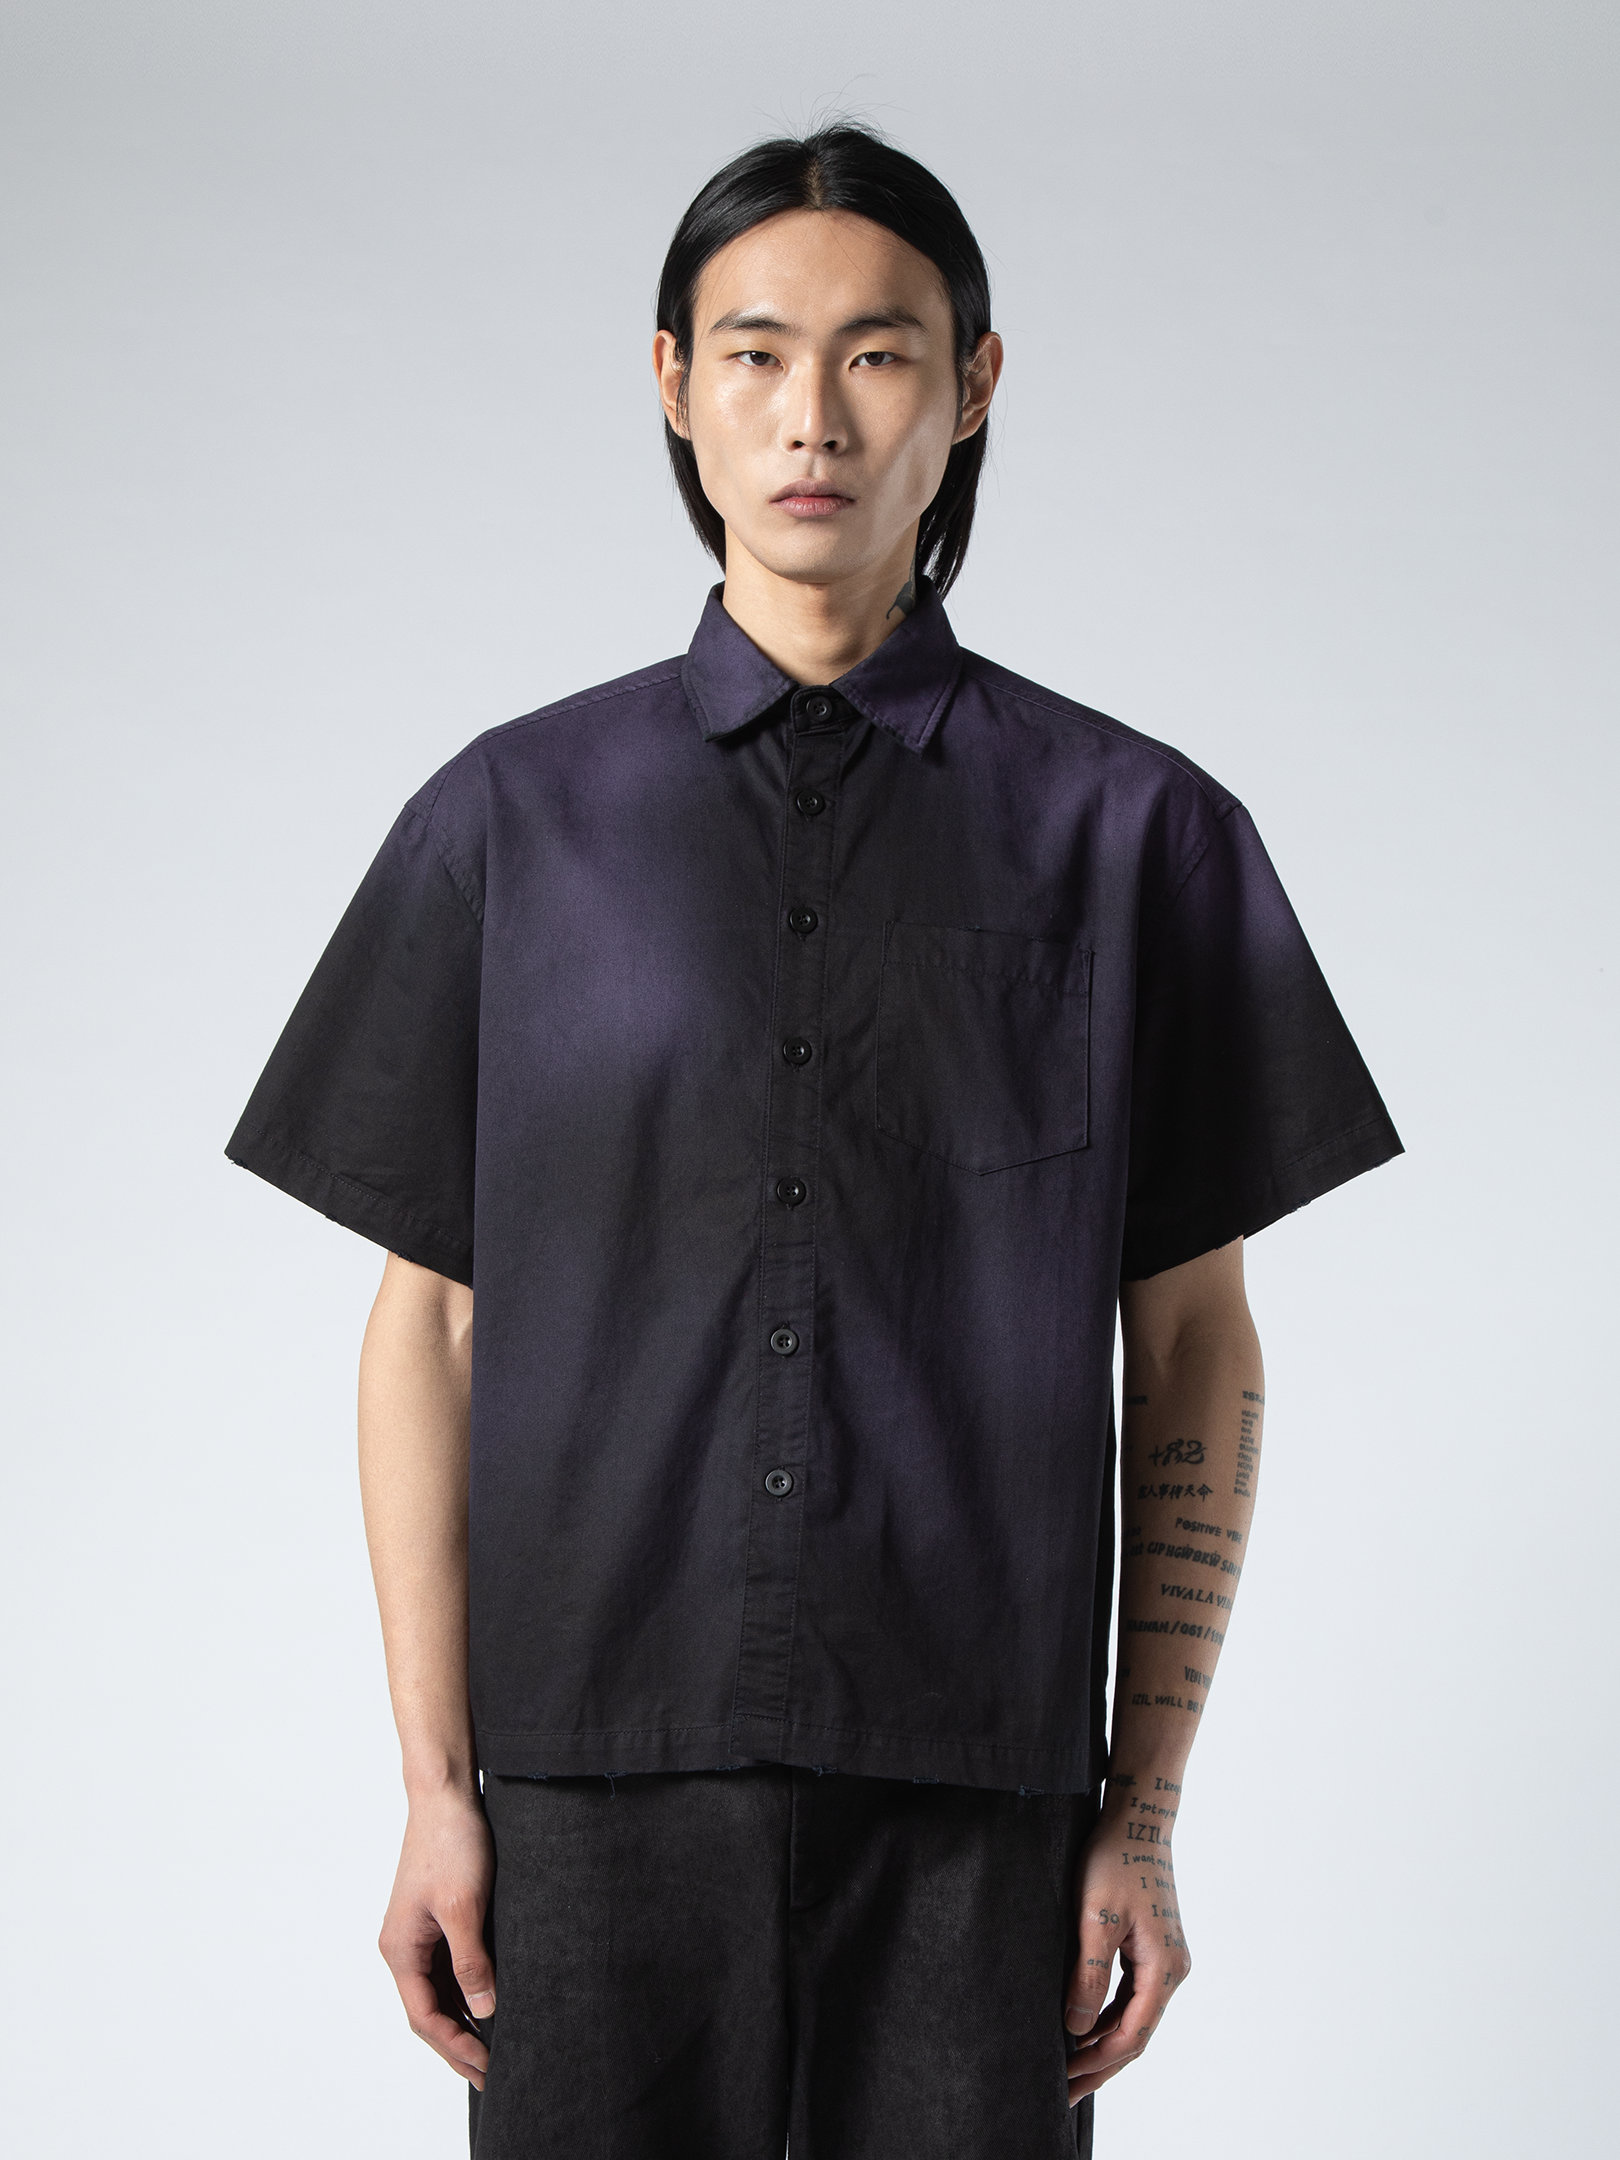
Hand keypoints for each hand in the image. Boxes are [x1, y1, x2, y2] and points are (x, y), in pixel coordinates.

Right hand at [377, 1787, 496, 2088]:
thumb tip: (484, 2010)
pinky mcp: (436, 1917)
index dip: (455, 2047)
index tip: (487, 2067)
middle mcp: (404, 1946)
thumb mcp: (465, 1907)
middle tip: (491, 2073)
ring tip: (493, 2047)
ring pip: (438, 1990)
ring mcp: (418, 1932)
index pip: (424, 2017)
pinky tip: (489, 2002)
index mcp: (401, 1949)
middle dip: (457, 2044)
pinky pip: (447, 1967)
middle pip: (428, 2010)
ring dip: (462, 2020)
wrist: (447, 1794)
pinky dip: (465, 1991)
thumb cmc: (451, 1843)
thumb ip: (471, 1962)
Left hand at [1064, 1794, 1190, 2103]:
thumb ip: (1089, 1975)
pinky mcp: (1154, 1947)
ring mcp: (1165, 1959)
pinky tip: (1084, 2028)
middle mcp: (1172, 1970)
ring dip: (1103, 2043)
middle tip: (1064, 2091)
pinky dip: (1109, 2017)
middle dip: (1100, 2064)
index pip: (1130, 2036)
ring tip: (1069, 2068)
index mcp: (1164, 1969)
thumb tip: (1077, 2028)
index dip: (1096, 2062)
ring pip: (1134, 2017)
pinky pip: (1132, 1997)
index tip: (1063, 2080)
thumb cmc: (1115, 1860)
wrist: (1137, 1818)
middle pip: (1136, 2035)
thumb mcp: (1095, 1917)